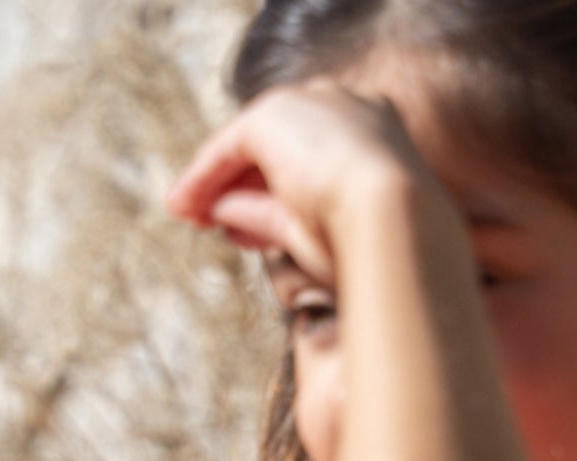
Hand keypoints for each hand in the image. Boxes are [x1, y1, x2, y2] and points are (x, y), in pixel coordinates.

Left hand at [166, 82, 442, 273]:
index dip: (267, 191)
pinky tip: (185, 205)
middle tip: (203, 219)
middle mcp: (345, 109)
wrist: (392, 218)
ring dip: (213, 180)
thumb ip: (268, 216)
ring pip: (249, 142)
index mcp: (373, 136)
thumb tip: (225, 216)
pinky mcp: (277, 112)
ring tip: (187, 215)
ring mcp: (313, 103)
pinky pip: (227, 146)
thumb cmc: (369, 241)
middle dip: (233, 183)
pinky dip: (203, 176)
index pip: (307, 157)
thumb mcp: (315, 230)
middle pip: (275, 145)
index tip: (238, 226)